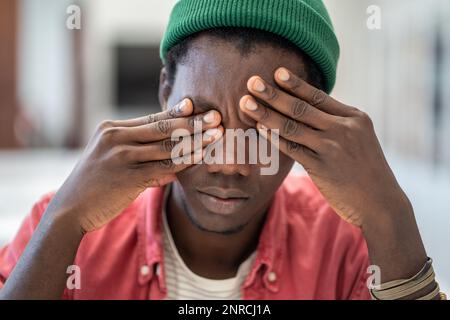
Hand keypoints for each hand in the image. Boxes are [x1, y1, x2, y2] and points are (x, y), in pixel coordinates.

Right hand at [46, 99, 222, 232]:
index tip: (199, 106)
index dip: (178, 113)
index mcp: (111, 129)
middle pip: (163, 127)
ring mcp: (122, 156)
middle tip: (217, 117)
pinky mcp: (129, 176)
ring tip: (217, 136)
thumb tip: (173, 169)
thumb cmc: (94, 185)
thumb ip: (140, 159)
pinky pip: (164, 167)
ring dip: (195, 141)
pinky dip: (184, 162)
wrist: (70, 208)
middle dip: (193, 122)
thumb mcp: (111, 161)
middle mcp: (116, 137)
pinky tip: (200, 157)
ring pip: (167, 146)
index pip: (152, 118)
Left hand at [239, 67, 411, 226]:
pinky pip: (291, 147)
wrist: (381, 203)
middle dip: (273, 94)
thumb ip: (337, 124)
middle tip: (251, 81)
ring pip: (291, 125)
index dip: (295, 84)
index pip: (318, 96)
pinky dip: (273, 136)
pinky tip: (258, 127)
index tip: (276, 72)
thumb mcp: (360, 140)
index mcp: (354, 118)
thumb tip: (309, 111)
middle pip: (301, 107)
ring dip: (265, 113)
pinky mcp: (322, 166)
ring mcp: (332, 146)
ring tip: (245, 103)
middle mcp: (344, 128)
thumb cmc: (365, 171)